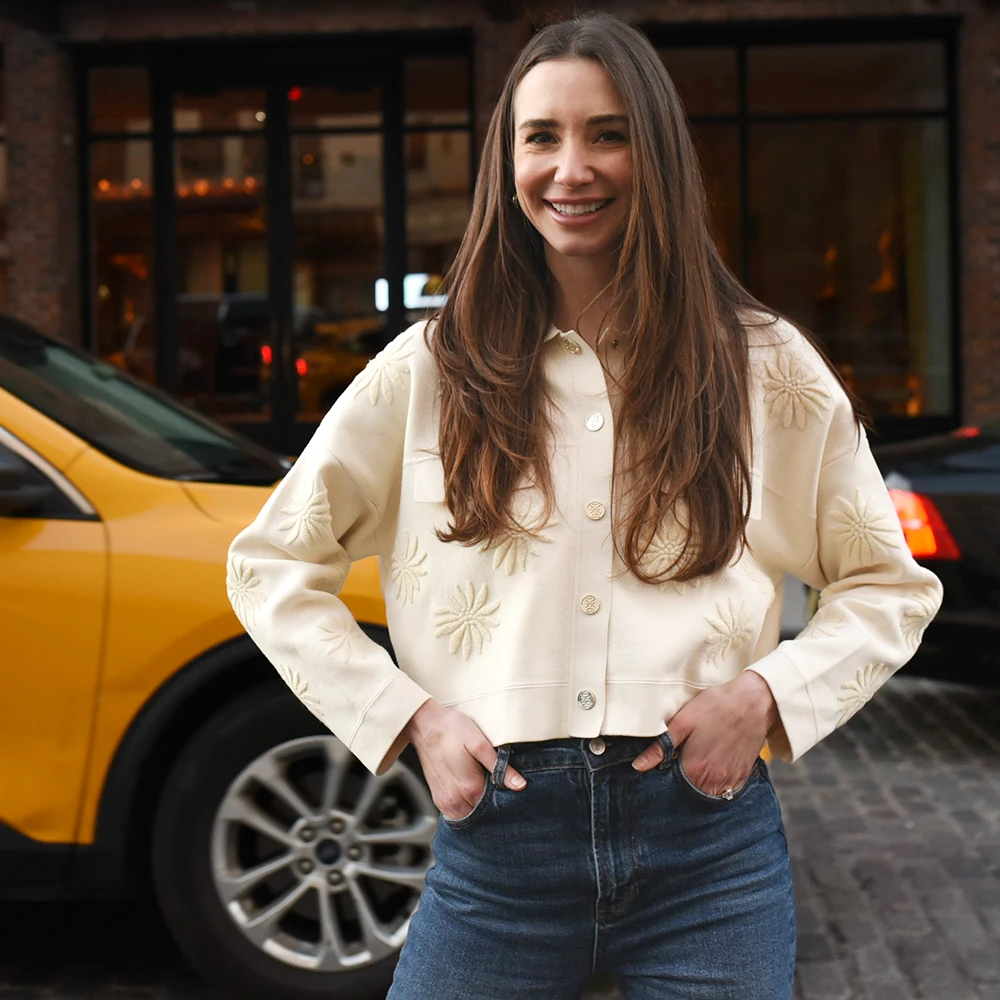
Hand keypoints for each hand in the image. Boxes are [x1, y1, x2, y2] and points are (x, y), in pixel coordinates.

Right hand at [403, 700, 526, 820]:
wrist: (425, 725)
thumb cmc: (452, 730)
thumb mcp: (480, 744)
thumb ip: (500, 767)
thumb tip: (520, 785)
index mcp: (469, 789)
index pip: (495, 808)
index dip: (505, 800)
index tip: (510, 790)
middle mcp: (455, 800)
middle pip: (482, 816)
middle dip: (492, 806)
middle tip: (499, 789)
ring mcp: (444, 802)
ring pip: (469, 817)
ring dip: (479, 809)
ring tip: (485, 789)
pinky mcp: (438, 799)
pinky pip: (457, 814)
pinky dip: (467, 808)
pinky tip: (472, 793)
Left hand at [631, 671, 777, 795]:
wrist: (753, 702)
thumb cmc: (716, 707)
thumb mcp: (682, 722)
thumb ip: (660, 748)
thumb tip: (638, 766)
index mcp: (694, 769)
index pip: (672, 789)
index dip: (666, 780)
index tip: (665, 770)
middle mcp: (713, 781)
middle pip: (691, 793)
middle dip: (683, 784)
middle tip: (682, 763)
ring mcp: (730, 781)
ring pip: (709, 793)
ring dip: (700, 784)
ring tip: (699, 762)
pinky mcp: (743, 776)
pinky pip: (726, 789)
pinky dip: (717, 782)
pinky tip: (714, 764)